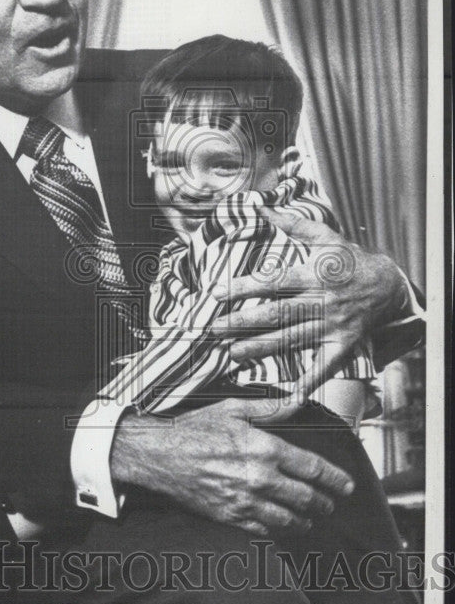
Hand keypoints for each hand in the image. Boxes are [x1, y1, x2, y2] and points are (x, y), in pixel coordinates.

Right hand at [110, 395, 353, 535]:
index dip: (335, 479)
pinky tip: (282, 526)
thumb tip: (297, 400)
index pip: (313, 469)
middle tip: (331, 504)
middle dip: (324, 502)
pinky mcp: (230, 517)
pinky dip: (278, 529)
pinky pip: (263, 530)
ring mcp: (245, 501)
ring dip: (305, 520)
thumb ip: (269, 409)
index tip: (346, 486)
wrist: (157, 455)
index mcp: (265, 449)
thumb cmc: (193, 429)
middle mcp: (260, 478)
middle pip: (306, 497)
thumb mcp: (232, 409)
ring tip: (310, 519)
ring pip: (288, 519)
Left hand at [210, 206, 410, 397]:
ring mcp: (332, 326)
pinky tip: (288, 396)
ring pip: (292, 340)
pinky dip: (307, 382)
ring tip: (232, 354)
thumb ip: (293, 224)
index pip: (274, 282)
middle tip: (214, 329)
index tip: (217, 293)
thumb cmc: (349, 259)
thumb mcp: (325, 236)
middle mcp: (321, 302)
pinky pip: (324, 367)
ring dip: (261, 348)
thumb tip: (263, 207)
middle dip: (243, 322)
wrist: (389, 285)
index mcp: (314, 274)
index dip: (245, 287)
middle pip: (277, 314)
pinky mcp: (342, 346)